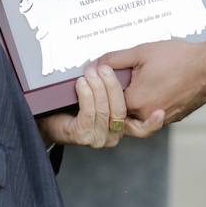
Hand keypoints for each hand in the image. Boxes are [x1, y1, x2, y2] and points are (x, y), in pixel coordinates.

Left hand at [37, 62, 165, 147]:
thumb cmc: (85, 98)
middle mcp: (115, 134)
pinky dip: (86, 96)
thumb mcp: (108, 84)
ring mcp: (99, 137)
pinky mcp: (82, 136)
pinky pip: (88, 114)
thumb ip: (121, 76)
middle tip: (104, 68)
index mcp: (125, 125)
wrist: (47, 114)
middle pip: (119, 111)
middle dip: (111, 87)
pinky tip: (82, 83)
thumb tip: (127, 71)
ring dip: (97, 89)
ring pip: (104, 112)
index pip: (144, 126)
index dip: (152, 122)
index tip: (158, 111)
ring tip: (91, 72)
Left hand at [100, 38, 205, 124]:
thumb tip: (95, 65)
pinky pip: (153, 118)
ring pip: (137, 120)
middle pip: (121, 115)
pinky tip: (148, 90)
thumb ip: (114, 59)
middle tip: (111, 87)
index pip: (108, 104)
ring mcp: (162, 119)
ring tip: (129, 89)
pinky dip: (146, 108)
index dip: (102, 92)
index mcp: (136, 101)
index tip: (100, 81)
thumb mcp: (141, 52)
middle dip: (113, 102)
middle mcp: (148, 116)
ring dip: (130, 107)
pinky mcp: (174, 118)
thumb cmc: (178, 57)